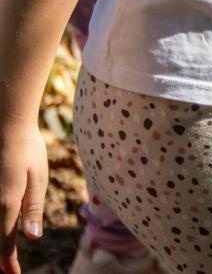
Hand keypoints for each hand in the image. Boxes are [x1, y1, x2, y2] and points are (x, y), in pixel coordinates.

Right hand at [0, 121, 46, 273]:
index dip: (7, 261)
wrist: (6, 123)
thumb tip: (32, 238)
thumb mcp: (37, 177)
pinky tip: (2, 227)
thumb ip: (32, 208)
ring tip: (4, 254)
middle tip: (7, 268)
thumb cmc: (27, 148)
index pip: (4, 242)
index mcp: (6, 203)